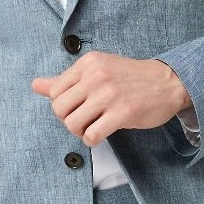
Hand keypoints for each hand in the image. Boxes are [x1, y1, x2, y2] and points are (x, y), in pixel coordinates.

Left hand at [31, 52, 190, 146]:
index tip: (76, 107)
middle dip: (67, 120)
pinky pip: (92, 135)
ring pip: (72, 124)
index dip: (61, 105)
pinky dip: (92, 140)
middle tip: (82, 120)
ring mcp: (109, 94)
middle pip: (58, 109)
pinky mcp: (122, 113)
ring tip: (92, 127)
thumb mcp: (96, 69)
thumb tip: (35, 85)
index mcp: (87, 63)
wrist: (168, 81)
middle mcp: (96, 76)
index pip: (53, 91)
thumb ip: (65, 79)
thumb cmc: (129, 77)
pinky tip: (101, 133)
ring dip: (79, 132)